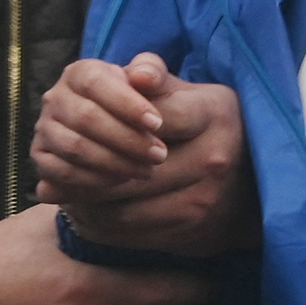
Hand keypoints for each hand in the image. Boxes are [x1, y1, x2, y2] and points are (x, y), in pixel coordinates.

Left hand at [33, 53, 258, 255]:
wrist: (244, 182)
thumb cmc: (200, 125)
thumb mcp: (186, 93)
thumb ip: (154, 75)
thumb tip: (135, 73)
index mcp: (216, 112)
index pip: (152, 116)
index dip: (114, 121)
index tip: (87, 121)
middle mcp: (216, 156)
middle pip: (131, 168)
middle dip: (91, 168)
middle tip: (61, 163)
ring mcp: (206, 198)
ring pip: (124, 205)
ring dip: (89, 199)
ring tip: (69, 187)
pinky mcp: (192, 230)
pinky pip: (130, 231)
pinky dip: (101, 222)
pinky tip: (87, 209)